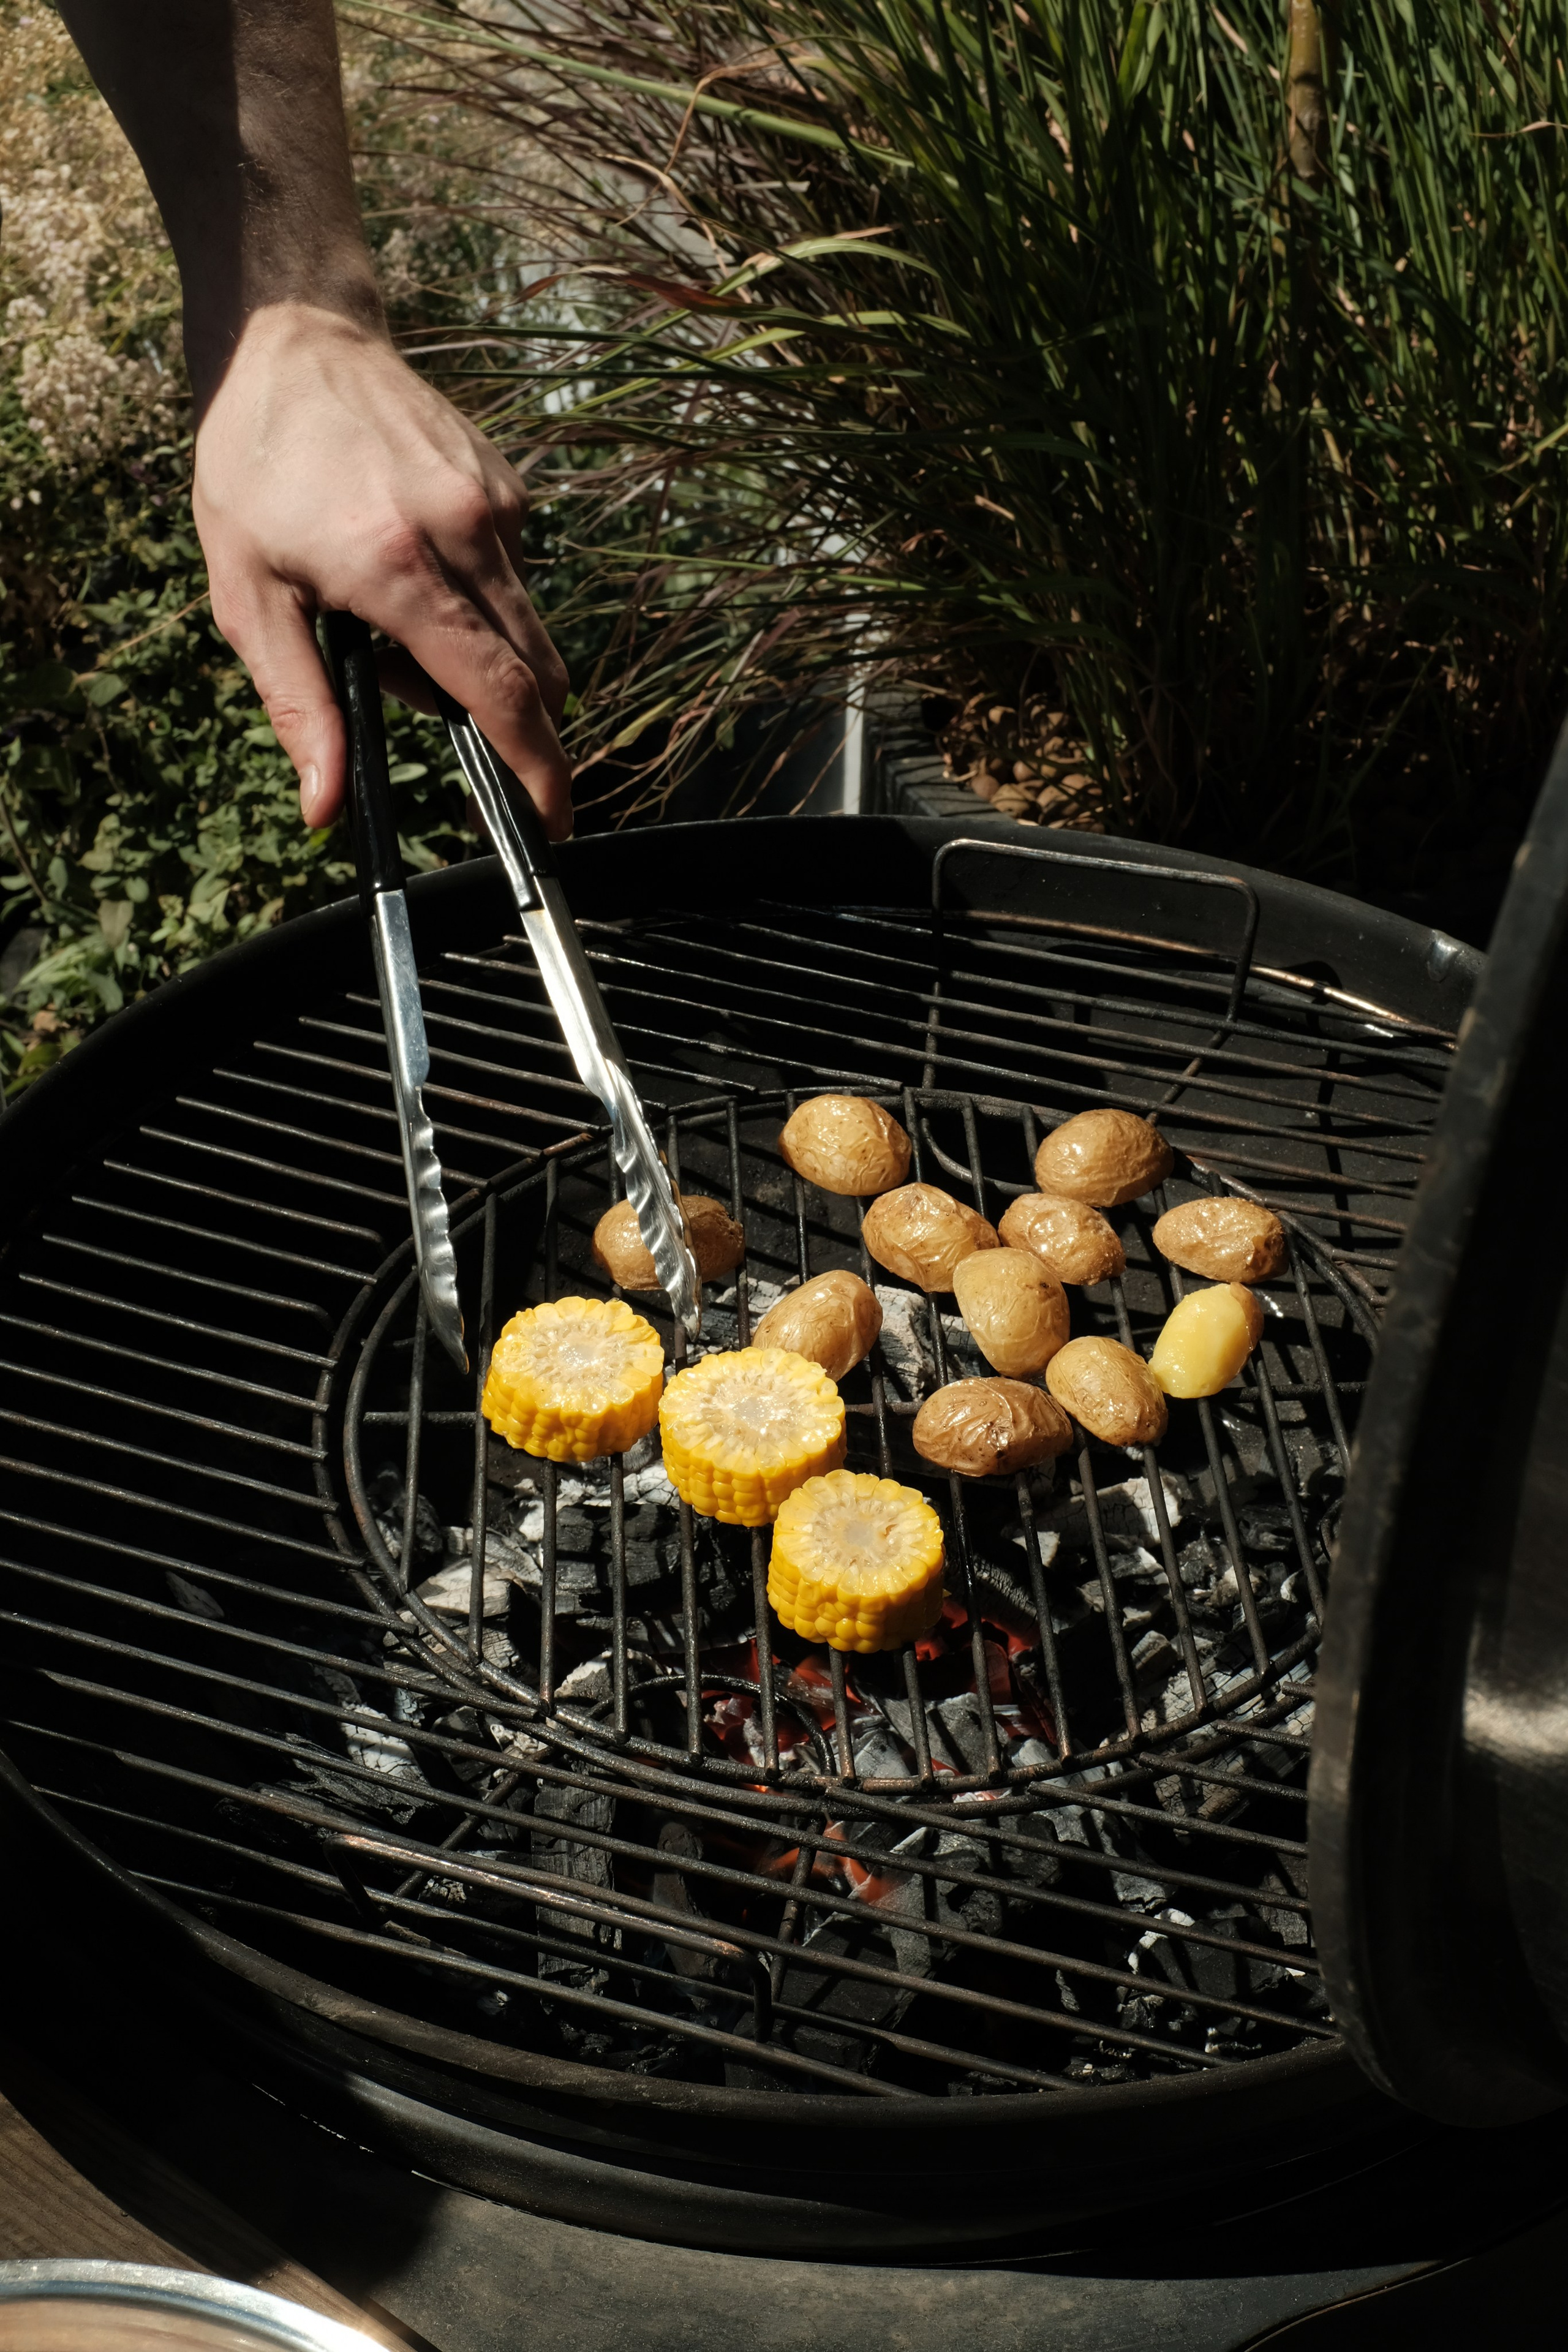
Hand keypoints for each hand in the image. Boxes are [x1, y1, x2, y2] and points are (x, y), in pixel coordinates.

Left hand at [192, 303, 571, 837]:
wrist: (292, 341)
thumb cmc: (254, 467)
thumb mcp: (245, 595)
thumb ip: (298, 705)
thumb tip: (325, 805)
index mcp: (399, 568)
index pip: (500, 695)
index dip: (535, 771)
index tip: (550, 822)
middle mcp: (467, 534)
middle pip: (537, 677)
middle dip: (504, 722)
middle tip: (413, 694)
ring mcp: (499, 507)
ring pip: (529, 632)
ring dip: (482, 658)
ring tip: (393, 614)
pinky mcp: (511, 488)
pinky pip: (516, 580)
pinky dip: (478, 601)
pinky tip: (412, 559)